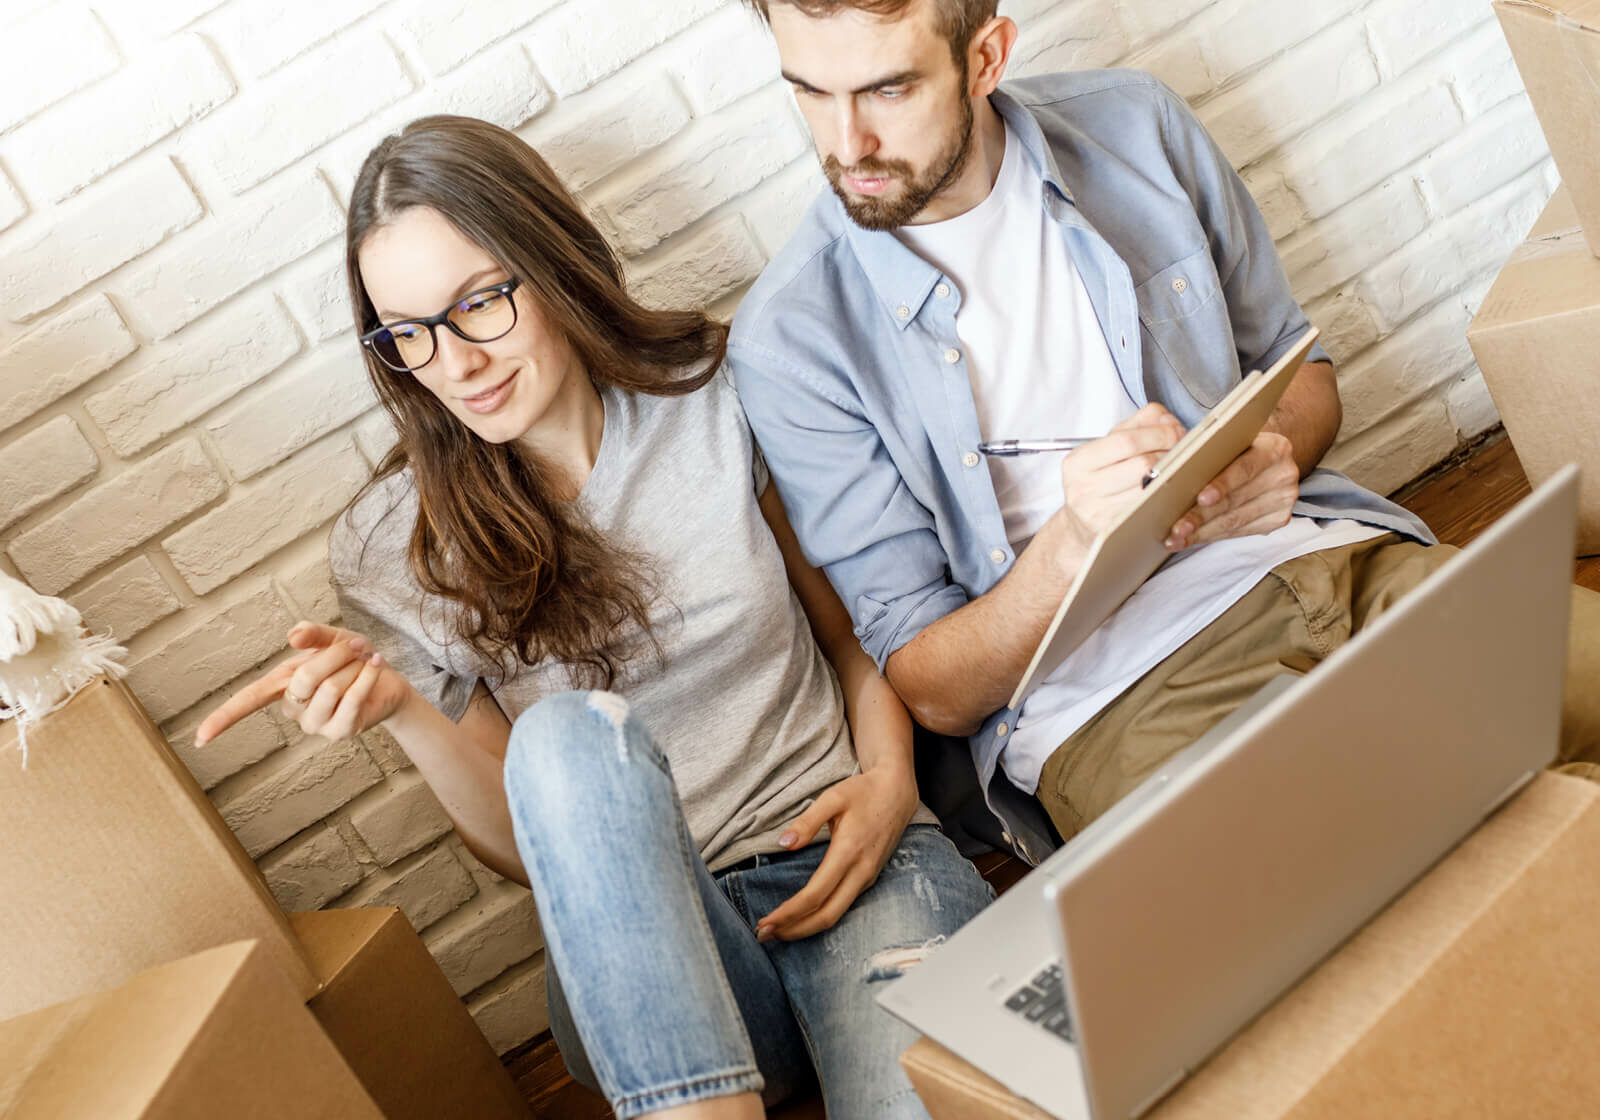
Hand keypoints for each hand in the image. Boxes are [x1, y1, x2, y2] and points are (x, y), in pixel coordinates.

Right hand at [194, 621, 413, 746]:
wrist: (388, 680)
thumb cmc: (353, 660)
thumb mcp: (332, 639)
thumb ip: (313, 634)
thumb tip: (292, 635)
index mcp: (281, 686)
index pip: (246, 702)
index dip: (224, 719)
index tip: (199, 739)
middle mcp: (294, 709)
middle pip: (304, 679)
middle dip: (334, 655)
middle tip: (356, 645)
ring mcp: (316, 725)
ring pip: (329, 689)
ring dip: (353, 666)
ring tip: (365, 660)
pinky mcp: (341, 732)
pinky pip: (351, 700)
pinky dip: (367, 676)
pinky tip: (376, 666)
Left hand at [755, 764, 918, 942]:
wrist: (897, 793)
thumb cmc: (863, 792)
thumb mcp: (833, 797)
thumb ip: (807, 821)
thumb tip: (784, 844)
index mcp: (849, 852)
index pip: (815, 894)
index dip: (789, 913)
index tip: (765, 921)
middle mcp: (861, 871)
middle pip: (826, 916)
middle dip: (794, 929)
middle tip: (763, 934)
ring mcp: (867, 878)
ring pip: (836, 915)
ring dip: (805, 927)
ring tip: (777, 931)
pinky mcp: (869, 879)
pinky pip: (842, 906)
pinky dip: (819, 917)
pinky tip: (801, 917)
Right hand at [1055, 404, 1186, 558]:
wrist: (1080, 525)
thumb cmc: (1097, 482)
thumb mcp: (1107, 448)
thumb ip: (1136, 425)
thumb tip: (1166, 417)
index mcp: (1079, 461)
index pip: (1126, 441)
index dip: (1158, 434)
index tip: (1176, 431)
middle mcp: (1083, 487)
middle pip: (1142, 465)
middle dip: (1170, 453)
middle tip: (1183, 448)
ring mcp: (1097, 512)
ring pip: (1150, 488)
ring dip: (1172, 474)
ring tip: (1178, 466)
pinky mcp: (1114, 530)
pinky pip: (1150, 508)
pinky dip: (1165, 494)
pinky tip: (1171, 487)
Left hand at [1165, 427, 1298, 550]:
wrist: (1263, 460)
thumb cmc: (1235, 450)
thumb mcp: (1223, 442)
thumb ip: (1199, 453)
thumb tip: (1160, 469)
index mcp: (1274, 448)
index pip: (1245, 468)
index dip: (1222, 485)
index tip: (1200, 499)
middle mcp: (1283, 474)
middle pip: (1237, 500)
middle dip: (1202, 516)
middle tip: (1177, 528)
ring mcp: (1284, 499)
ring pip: (1236, 521)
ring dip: (1202, 532)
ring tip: (1176, 538)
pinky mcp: (1278, 519)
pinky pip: (1240, 531)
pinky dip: (1212, 535)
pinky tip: (1192, 539)